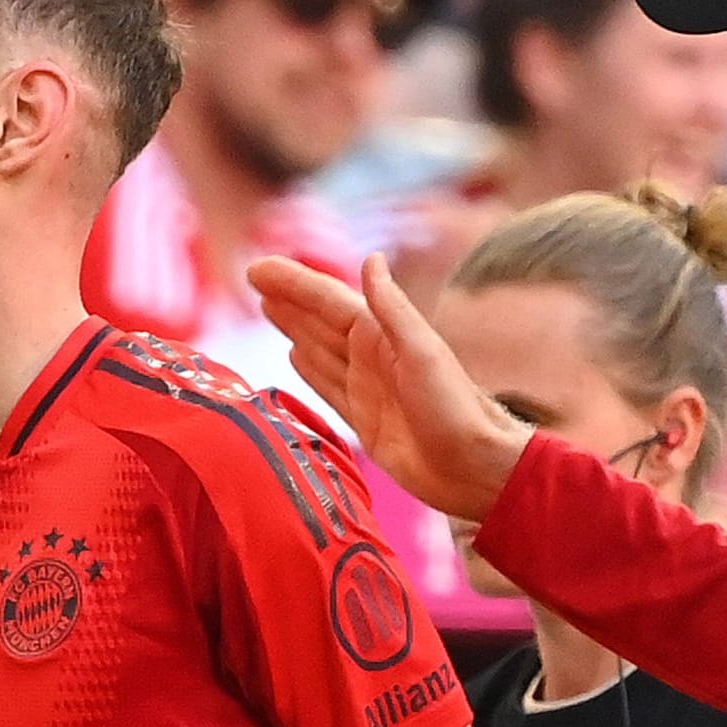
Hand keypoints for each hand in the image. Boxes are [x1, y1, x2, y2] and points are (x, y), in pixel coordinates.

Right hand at [248, 253, 532, 519]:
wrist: (474, 468)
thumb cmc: (455, 409)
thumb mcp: (422, 353)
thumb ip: (393, 308)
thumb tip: (371, 258)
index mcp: (382, 335)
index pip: (326, 300)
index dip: (293, 283)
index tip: (256, 269)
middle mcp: (372, 355)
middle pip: (318, 319)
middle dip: (287, 298)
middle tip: (252, 278)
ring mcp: (367, 387)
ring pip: (318, 349)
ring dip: (293, 327)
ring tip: (265, 307)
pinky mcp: (364, 420)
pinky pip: (327, 386)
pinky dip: (309, 369)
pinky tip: (293, 356)